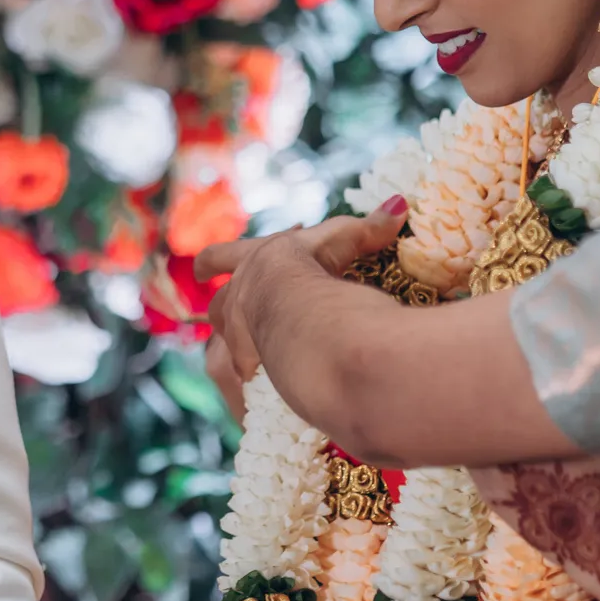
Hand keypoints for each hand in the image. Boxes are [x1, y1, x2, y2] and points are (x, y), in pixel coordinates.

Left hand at [196, 203, 407, 405]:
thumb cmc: (316, 269)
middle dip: (221, 308)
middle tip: (225, 317)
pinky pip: (238, 385)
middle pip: (216, 307)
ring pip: (220, 347)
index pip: (219, 257)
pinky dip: (247, 388)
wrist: (298, 314)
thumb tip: (400, 204)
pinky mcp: (244, 377)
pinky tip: (258, 395)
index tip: (200, 267)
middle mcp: (235, 303)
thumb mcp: (342, 240)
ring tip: (246, 357)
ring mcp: (235, 342)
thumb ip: (367, 227)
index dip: (211, 262)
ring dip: (232, 349)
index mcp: (251, 266)